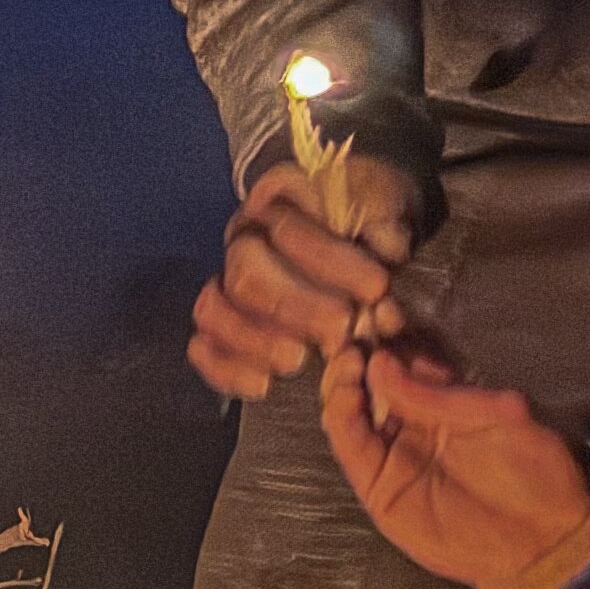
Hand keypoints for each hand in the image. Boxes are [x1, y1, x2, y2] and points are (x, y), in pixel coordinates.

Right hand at [190, 165, 414, 399]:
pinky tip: (262, 386)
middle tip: (340, 331)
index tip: (376, 289)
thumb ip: (386, 227)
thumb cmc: (370, 217)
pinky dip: (224, 369)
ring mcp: (224, 281)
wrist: (357, 224)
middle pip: (244, 274)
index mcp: (277, 202)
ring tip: (299, 361)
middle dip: (294, 308)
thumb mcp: (387, 205)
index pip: (287, 231)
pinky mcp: (220, 322)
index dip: (331, 263)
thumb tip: (387, 255)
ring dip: (255, 341)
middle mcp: (241, 239)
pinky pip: (202, 346)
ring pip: (213, 311)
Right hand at [319, 337, 589, 588]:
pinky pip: (348, 444)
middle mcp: (411, 419)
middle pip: (369, 378)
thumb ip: (441, 394)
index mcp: (445, 398)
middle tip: (350, 330)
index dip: (389, 333)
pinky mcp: (375, 483)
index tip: (376, 307)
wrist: (538, 542)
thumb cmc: (534, 472)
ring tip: (347, 359)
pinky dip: (339, 416)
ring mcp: (390, 450)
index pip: (406, 358)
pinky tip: (344, 394)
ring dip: (342, 380)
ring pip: (350, 407)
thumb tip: (382, 365)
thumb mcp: (500, 416)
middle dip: (356, 350)